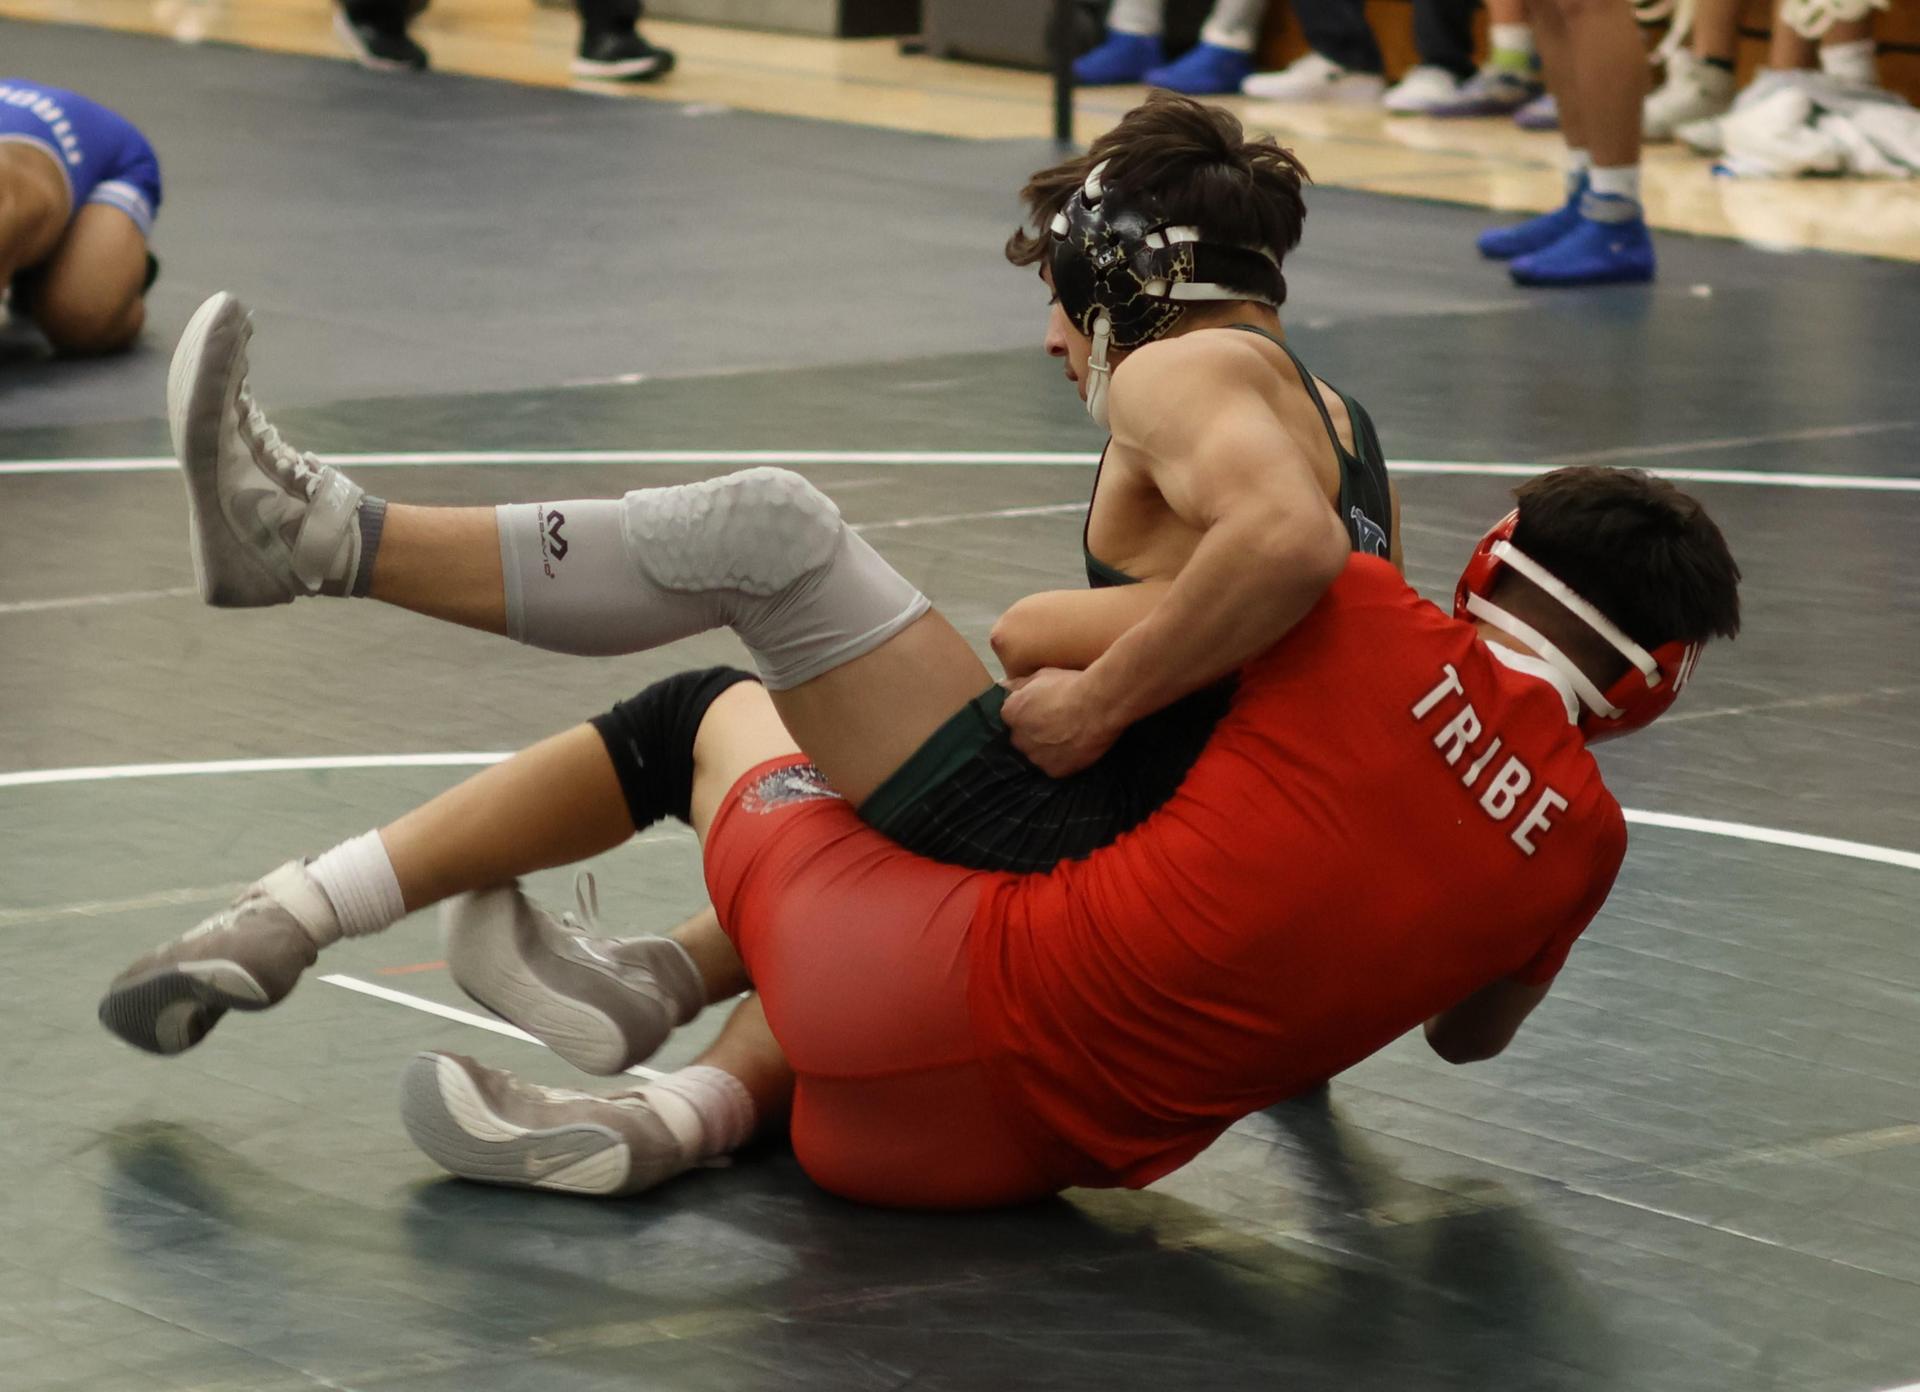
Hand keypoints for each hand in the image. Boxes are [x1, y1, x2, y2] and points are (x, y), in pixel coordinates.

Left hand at [1000, 667, 1120, 777]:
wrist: (1099, 705)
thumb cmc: (1071, 685)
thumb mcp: (1043, 675)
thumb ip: (1020, 684)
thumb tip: (1005, 686)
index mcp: (1011, 713)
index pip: (1012, 717)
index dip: (1028, 713)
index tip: (1043, 709)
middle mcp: (1018, 738)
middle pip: (1022, 738)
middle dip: (1035, 732)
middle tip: (1057, 723)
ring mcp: (1035, 757)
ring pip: (1037, 754)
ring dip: (1048, 748)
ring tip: (1069, 736)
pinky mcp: (1054, 771)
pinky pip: (1055, 766)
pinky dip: (1063, 759)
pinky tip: (1076, 747)